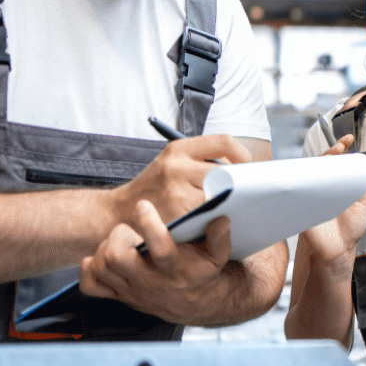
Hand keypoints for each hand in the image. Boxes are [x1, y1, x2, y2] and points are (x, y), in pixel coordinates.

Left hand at [80, 199, 232, 324]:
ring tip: (119, 242)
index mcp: (174, 269)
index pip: (159, 249)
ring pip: (102, 267)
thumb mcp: (218, 257)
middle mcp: (149, 281)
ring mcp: (130, 290)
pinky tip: (103, 258)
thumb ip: (220, 238)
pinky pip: (90, 285)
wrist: (194, 304)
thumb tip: (221, 219)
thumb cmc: (202, 274)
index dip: (149, 224)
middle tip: (128, 230)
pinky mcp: (119, 295)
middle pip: (117, 258)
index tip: (144, 206)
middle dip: (118, 236)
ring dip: (105, 249)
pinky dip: (90, 268)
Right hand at [111, 134, 251, 225]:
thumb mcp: (172, 163)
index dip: (243, 155)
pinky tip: (214, 222)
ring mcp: (174, 193)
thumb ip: (202, 162)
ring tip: (229, 208)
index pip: (224, 142)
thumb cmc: (154, 188)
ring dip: (226, 205)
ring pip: (217, 198)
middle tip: (245, 194)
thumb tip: (242, 171)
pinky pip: (206, 218)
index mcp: (179, 149)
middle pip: (224, 174)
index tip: (248, 168)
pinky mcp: (174, 216)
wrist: (118, 212)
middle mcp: (176, 167)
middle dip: (235, 185)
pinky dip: (214, 220)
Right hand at [301, 134, 365, 265]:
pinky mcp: (301, 205)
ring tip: (332, 157)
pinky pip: (300, 187)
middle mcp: (323, 187)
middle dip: (330, 151)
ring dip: (320, 162)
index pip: (336, 162)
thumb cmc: (349, 229)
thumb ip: (361, 184)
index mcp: (337, 185)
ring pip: (310, 170)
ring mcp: (311, 195)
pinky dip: (305, 178)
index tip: (348, 140)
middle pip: (321, 162)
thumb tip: (361, 166)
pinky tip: (315, 172)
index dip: (340, 148)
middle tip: (340, 147)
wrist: (339, 250)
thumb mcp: (362, 201)